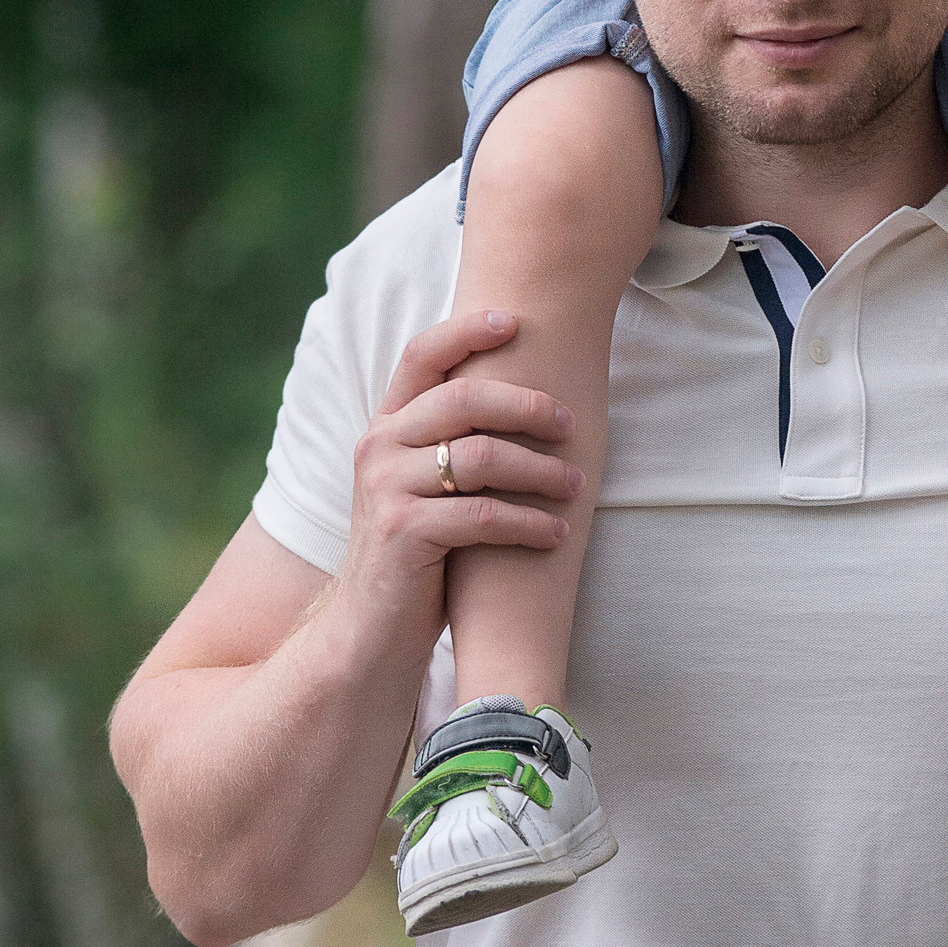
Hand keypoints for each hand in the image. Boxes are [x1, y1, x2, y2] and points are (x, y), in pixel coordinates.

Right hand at [343, 309, 580, 638]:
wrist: (371, 626)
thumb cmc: (417, 548)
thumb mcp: (422, 483)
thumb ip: (449, 439)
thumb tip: (525, 394)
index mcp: (385, 426)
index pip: (420, 355)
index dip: (466, 330)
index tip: (515, 320)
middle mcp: (377, 447)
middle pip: (462, 399)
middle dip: (526, 405)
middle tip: (570, 424)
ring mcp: (386, 489)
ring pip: (480, 457)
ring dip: (539, 470)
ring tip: (575, 486)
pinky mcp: (404, 533)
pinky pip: (483, 515)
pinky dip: (528, 522)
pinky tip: (557, 532)